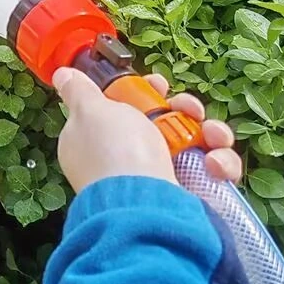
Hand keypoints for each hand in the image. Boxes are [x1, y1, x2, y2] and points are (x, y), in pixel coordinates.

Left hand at [52, 67, 242, 193]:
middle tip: (191, 109)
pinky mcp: (189, 195)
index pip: (124, 108)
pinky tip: (216, 166)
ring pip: (195, 144)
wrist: (146, 208)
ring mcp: (160, 178)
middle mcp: (129, 159)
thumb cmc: (115, 152)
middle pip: (165, 122)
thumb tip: (62, 75)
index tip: (158, 84)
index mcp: (99, 138)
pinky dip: (221, 164)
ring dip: (211, 133)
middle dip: (185, 110)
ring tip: (213, 137)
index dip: (145, 92)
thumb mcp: (90, 110)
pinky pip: (212, 172)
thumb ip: (79, 92)